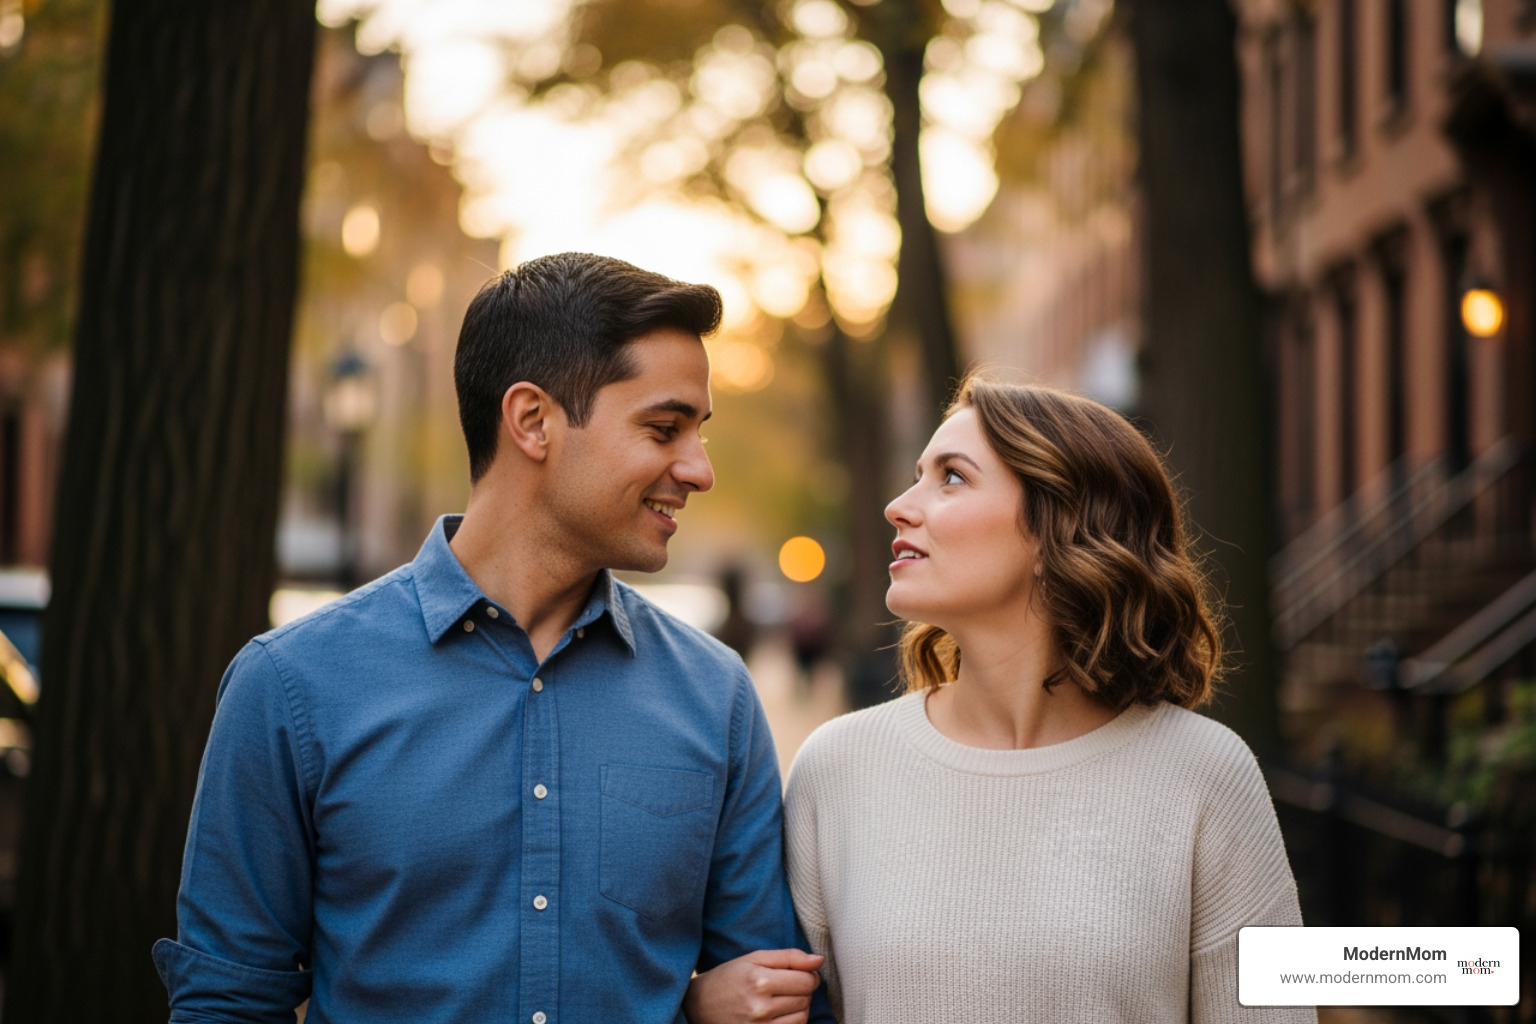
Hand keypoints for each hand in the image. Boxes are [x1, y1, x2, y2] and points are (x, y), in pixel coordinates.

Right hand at [683, 948, 824, 1023]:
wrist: (697, 1007)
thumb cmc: (728, 978)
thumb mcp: (753, 959)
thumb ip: (789, 957)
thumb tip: (819, 960)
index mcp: (759, 981)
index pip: (807, 980)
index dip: (809, 975)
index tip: (800, 974)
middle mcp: (760, 1007)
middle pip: (806, 999)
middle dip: (802, 991)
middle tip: (786, 987)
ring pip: (802, 1018)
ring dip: (799, 1009)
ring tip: (782, 1002)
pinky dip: (791, 1023)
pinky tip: (778, 1016)